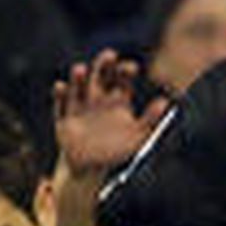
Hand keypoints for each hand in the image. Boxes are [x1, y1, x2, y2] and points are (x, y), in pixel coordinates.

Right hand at [53, 48, 170, 175]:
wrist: (90, 169)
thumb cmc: (116, 151)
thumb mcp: (137, 137)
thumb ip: (150, 119)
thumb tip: (165, 102)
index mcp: (117, 98)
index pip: (122, 78)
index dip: (126, 70)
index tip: (131, 68)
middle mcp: (98, 96)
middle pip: (100, 73)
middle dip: (104, 64)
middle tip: (110, 56)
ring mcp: (80, 104)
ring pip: (78, 85)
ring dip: (78, 76)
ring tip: (80, 69)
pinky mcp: (64, 117)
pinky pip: (61, 103)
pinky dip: (60, 93)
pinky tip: (61, 86)